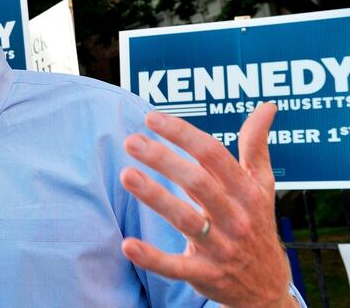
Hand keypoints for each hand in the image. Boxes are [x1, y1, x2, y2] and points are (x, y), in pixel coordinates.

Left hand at [120, 103, 293, 307]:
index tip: (151, 118)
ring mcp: (220, 248)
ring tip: (126, 175)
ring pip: (185, 220)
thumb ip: (256, 146)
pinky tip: (127, 244)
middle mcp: (235, 218)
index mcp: (247, 192)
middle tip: (131, 141)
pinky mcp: (204, 274)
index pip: (213, 155)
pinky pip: (176, 266)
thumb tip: (267, 106)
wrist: (266, 286)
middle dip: (163, 159)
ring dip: (155, 197)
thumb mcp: (261, 186)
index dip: (183, 134)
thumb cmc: (256, 224)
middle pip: (198, 183)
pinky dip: (152, 258)